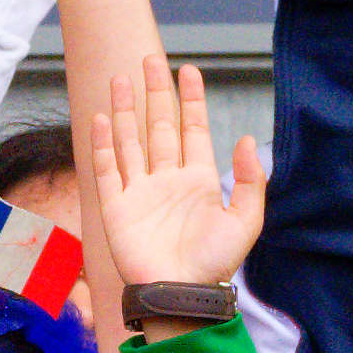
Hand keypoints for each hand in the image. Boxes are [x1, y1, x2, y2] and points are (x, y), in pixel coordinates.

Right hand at [83, 46, 267, 294]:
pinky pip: (107, 168)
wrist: (181, 292)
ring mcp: (139, 192)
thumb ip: (250, 181)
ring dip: (126, 110)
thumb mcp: (246, 221)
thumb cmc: (214, 262)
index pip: (193, 129)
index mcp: (199, 180)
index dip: (191, 100)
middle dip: (156, 93)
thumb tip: (246, 140)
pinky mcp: (115, 208)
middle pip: (159, 126)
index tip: (189, 70)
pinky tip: (102, 117)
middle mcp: (167, 180)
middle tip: (151, 60)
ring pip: (131, 140)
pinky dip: (104, 143)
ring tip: (121, 78)